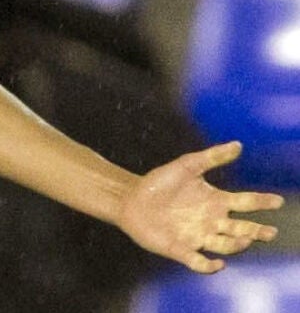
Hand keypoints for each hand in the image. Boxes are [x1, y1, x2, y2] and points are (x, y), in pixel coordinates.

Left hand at [117, 141, 283, 271]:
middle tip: (269, 231)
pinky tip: (218, 263)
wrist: (131, 199)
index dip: (262, 202)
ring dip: (236, 244)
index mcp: (217, 202)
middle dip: (257, 232)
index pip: (246, 203)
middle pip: (242, 229)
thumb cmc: (160, 183)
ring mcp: (198, 237)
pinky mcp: (180, 250)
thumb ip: (211, 157)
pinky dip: (209, 265)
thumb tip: (238, 144)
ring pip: (225, 245)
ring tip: (244, 238)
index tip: (277, 201)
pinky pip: (198, 262)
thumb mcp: (186, 166)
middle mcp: (212, 222)